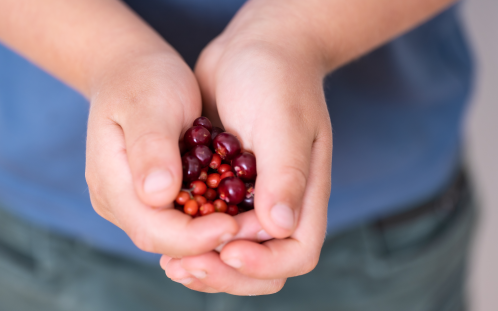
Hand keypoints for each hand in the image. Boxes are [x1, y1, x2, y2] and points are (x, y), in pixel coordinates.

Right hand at [85, 51, 238, 257]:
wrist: (131, 71)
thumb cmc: (142, 80)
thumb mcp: (149, 103)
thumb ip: (151, 147)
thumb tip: (158, 194)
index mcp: (112, 182)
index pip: (153, 229)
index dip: (193, 237)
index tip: (233, 225)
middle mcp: (118, 201)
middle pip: (164, 241)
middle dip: (207, 243)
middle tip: (252, 231)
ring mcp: (132, 202)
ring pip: (173, 236)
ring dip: (210, 236)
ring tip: (249, 224)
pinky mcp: (151, 196)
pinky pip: (180, 218)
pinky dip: (207, 219)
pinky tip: (235, 211)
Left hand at [162, 0, 332, 293]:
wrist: (255, 48)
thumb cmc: (277, 78)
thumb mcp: (283, 122)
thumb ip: (285, 174)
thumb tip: (279, 227)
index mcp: (305, 192)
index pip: (297, 252)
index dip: (265, 264)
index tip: (228, 251)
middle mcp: (282, 201)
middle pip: (264, 263)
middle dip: (227, 272)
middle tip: (187, 267)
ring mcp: (254, 196)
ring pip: (235, 249)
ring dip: (205, 262)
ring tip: (172, 262)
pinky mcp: (227, 185)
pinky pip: (212, 224)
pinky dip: (191, 237)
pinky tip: (165, 232)